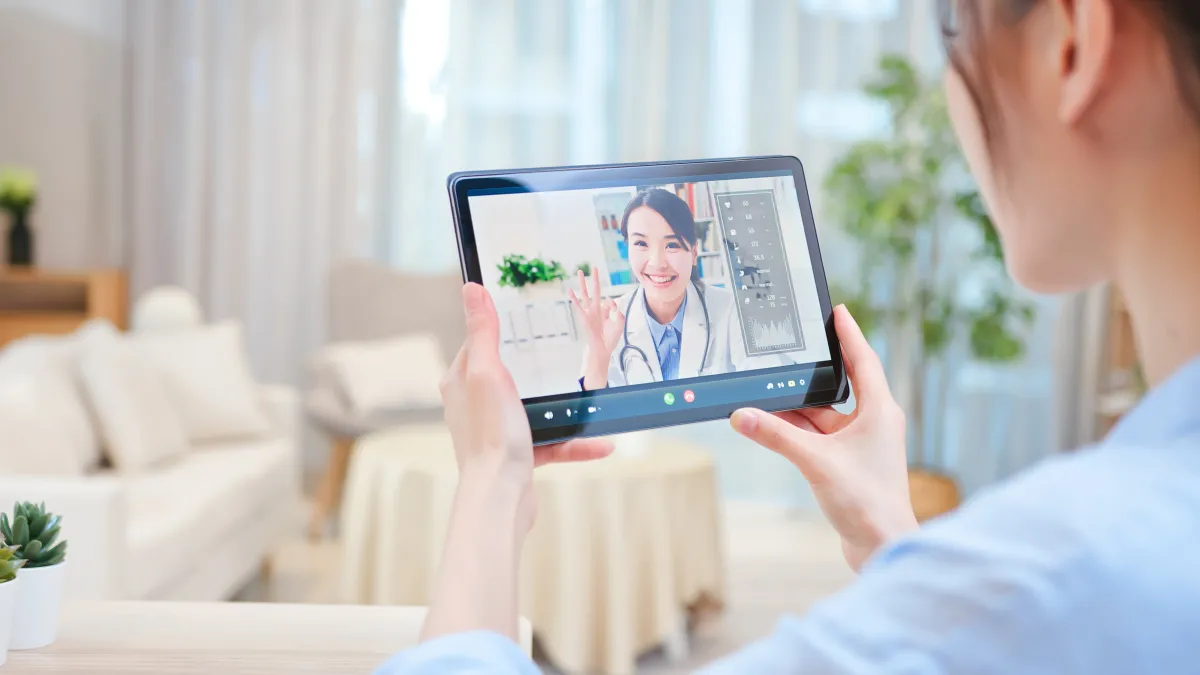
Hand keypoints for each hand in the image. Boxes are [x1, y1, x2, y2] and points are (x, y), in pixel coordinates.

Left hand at [423, 283, 613, 642]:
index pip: (480, 343)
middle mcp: (475, 405)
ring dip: (568, 409)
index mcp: (463, 381)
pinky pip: (552, 442)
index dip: (502, 328)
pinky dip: (575, 442)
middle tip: (569, 353)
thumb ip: (483, 332)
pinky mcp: (518, 456)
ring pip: (538, 409)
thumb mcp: (489, 373)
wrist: (500, 499)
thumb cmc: (490, 437)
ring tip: (595, 401)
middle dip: (542, 367)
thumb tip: (471, 288)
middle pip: (512, 374)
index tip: (530, 315)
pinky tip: (601, 443)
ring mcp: (497, 431)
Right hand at [568, 270, 624, 388]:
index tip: (613, 309)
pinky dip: (573, 298)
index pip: (609, 301)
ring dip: (583, 283)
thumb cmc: (611, 337)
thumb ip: (618, 310)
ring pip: (585, 294)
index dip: (612, 305)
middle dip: (595, 279)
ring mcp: (589, 312)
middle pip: (595, 290)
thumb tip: (609, 299)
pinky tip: (569, 290)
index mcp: (605, 310)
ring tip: (580, 272)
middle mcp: (596, 309)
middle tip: (594, 267)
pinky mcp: (584, 317)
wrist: (603, 348)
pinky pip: (578, 306)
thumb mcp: (619, 322)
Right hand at [730, 305, 915, 571]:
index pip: (864, 360)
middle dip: (812, 373)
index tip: (838, 311)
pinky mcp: (851, 463)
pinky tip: (774, 426)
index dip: (850, 334)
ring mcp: (863, 444)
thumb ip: (776, 436)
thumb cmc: (866, 502)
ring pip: (825, 416)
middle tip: (792, 349)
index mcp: (879, 410)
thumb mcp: (815, 461)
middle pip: (839, 386)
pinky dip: (799, 431)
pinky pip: (821, 436)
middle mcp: (874, 422)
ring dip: (798, 409)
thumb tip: (742, 415)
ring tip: (767, 394)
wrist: (882, 546)